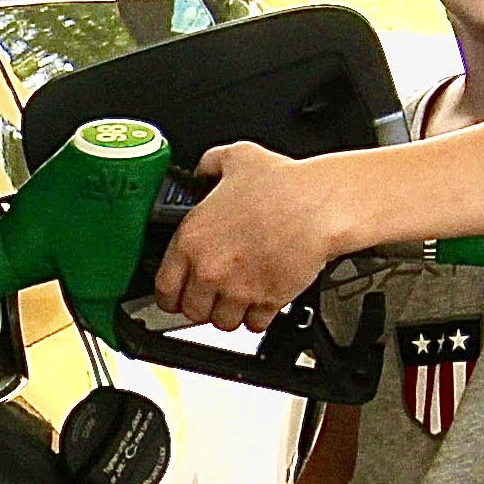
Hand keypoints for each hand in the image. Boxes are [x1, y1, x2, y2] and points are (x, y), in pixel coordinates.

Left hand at [151, 143, 353, 334]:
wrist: (319, 206)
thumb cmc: (283, 185)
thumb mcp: (237, 158)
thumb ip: (210, 164)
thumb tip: (204, 169)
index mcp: (192, 239)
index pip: (164, 289)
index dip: (170, 295)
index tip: (178, 294)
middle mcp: (210, 269)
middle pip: (192, 311)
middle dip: (202, 305)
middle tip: (212, 295)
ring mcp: (238, 289)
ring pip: (222, 322)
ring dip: (229, 313)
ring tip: (239, 297)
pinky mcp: (267, 301)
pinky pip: (254, 325)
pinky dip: (257, 318)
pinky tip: (262, 301)